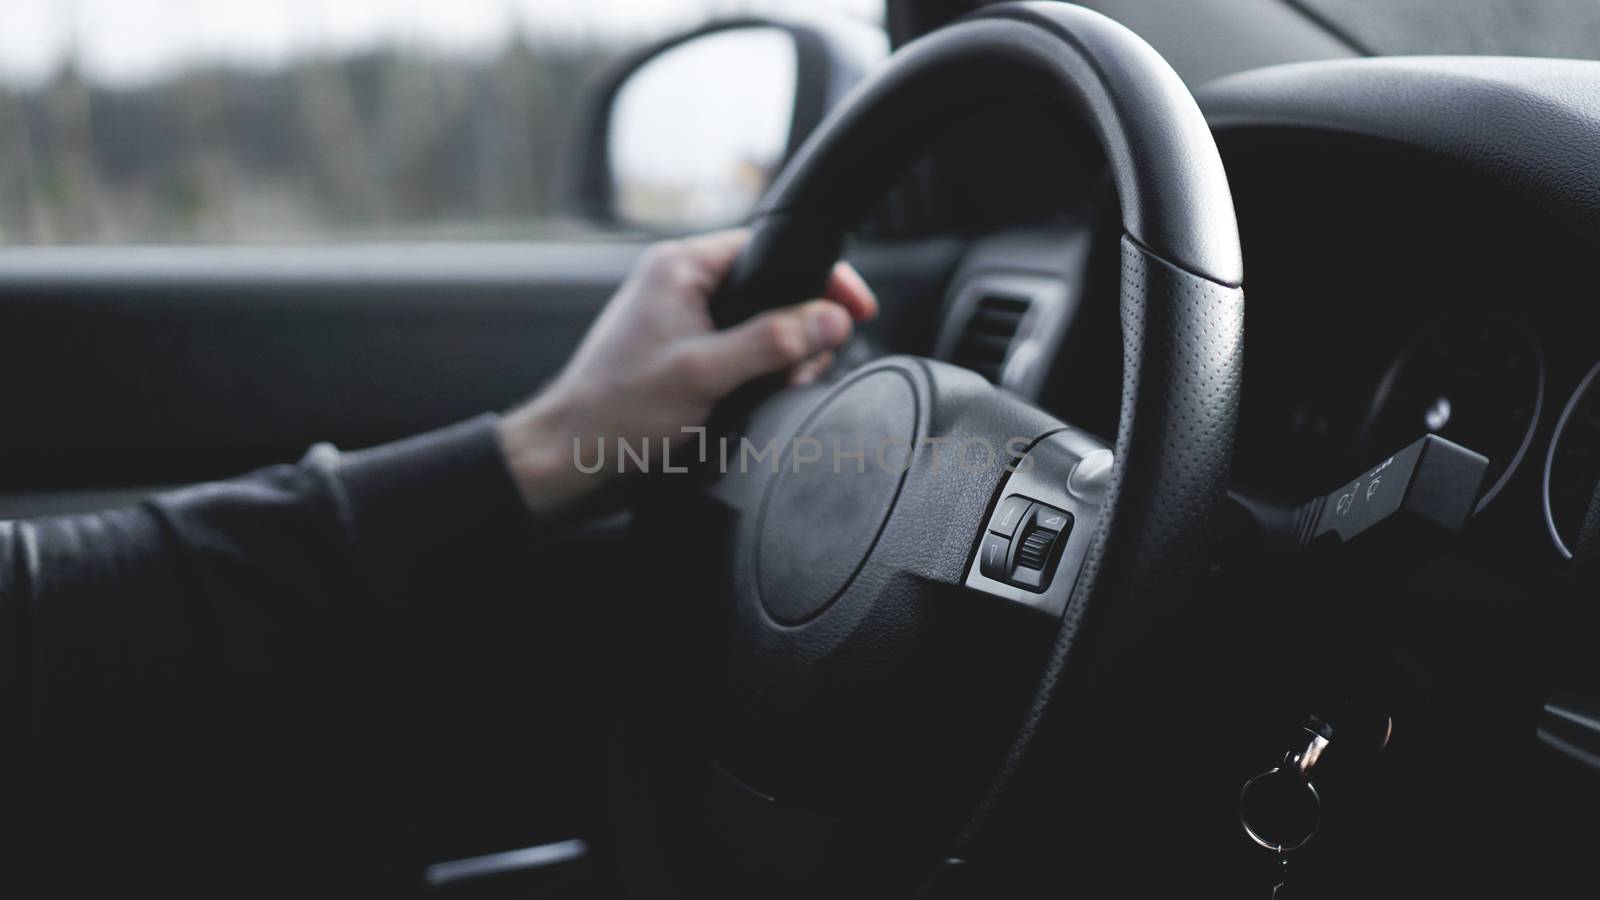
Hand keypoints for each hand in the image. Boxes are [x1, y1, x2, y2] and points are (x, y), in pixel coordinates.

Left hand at [498, 230, 877, 515]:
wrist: (573, 460)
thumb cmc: (617, 411)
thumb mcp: (704, 373)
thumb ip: (772, 342)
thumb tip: (831, 319)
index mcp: (680, 267)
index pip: (768, 248)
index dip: (818, 277)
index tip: (855, 307)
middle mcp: (683, 287)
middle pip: (773, 290)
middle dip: (801, 331)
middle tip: (801, 372)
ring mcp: (685, 323)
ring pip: (763, 326)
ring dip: (781, 360)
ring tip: (774, 392)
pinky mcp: (688, 358)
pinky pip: (744, 355)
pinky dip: (760, 377)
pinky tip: (754, 402)